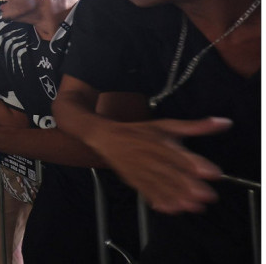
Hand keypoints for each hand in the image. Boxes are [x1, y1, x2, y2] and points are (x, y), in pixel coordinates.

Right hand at [83, 117, 227, 213]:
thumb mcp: (167, 125)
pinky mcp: (134, 180)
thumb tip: (224, 123)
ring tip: (192, 206)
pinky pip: (146, 192)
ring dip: (176, 197)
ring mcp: (141, 170)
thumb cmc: (139, 132)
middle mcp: (150, 156)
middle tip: (206, 195)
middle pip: (170, 172)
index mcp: (159, 141)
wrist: (107, 138)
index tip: (212, 172)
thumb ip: (197, 127)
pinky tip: (171, 209)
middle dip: (188, 186)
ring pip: (159, 185)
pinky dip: (158, 201)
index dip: (195, 164)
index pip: (179, 154)